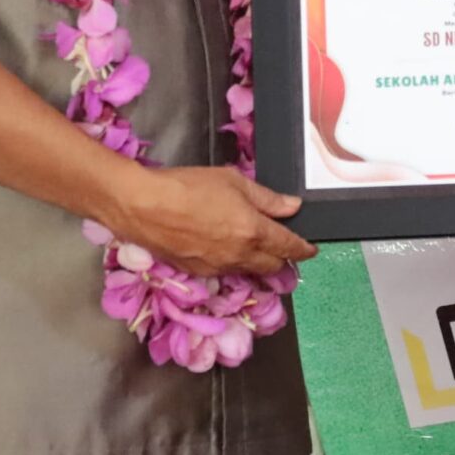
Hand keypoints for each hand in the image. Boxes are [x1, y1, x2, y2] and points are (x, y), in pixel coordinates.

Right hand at [104, 165, 315, 277]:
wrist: (143, 206)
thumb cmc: (188, 187)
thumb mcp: (233, 182)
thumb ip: (266, 198)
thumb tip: (292, 207)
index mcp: (254, 232)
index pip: (289, 246)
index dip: (303, 249)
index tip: (310, 249)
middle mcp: (240, 256)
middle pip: (273, 266)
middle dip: (283, 258)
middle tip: (284, 247)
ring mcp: (218, 268)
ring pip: (248, 271)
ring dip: (258, 262)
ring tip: (255, 248)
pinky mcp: (197, 273)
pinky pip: (225, 272)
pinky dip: (233, 264)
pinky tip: (226, 250)